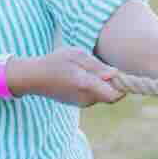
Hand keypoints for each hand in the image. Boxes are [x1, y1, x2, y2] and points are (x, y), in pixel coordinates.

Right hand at [10, 48, 127, 108]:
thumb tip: (115, 74)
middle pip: (111, 95)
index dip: (124, 87)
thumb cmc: (55, 61)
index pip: (114, 94)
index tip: (124, 75)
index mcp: (85, 83)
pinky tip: (82, 76)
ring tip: (88, 70)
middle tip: (104, 67)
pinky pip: (94, 96)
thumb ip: (96, 65)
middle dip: (113, 83)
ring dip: (103, 84)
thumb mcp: (76, 54)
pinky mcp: (78, 104)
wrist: (33, 78)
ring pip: (102, 95)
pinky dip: (94, 88)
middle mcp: (85, 97)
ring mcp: (81, 103)